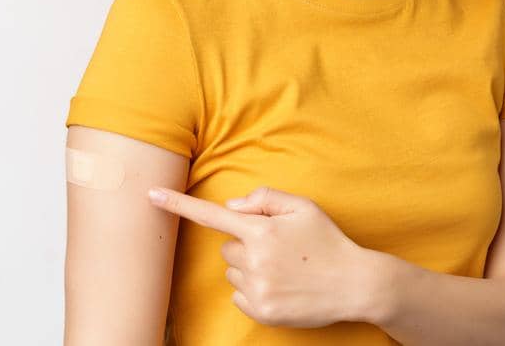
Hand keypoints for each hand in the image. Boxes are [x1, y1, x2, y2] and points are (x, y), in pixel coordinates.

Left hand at [148, 185, 377, 327]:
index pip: (212, 215)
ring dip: (251, 268)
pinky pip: (239, 295)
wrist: (355, 284)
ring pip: (233, 271)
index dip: (178, 204)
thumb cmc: (329, 242)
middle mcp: (255, 259)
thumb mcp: (305, 208)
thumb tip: (232, 208)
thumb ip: (267, 199)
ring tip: (285, 269)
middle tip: (280, 249)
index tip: (150, 195)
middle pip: (228, 247)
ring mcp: (256, 287)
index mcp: (263, 230)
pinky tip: (282, 287)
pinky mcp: (259, 310)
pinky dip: (255, 290)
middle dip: (247, 244)